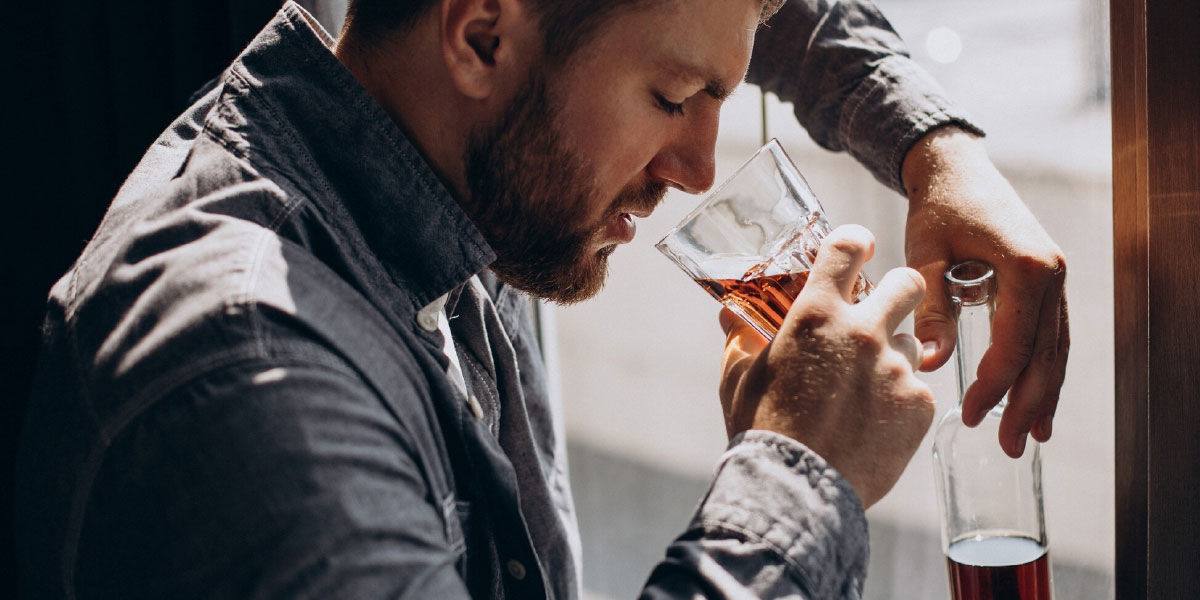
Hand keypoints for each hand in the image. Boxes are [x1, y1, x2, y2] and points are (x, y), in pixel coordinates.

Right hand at [718, 225, 934, 508]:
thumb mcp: (738, 377)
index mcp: (816, 314)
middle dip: (898, 291)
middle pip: (907, 282)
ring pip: (912, 342)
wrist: (795, 488)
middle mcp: (862, 331)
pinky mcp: (919, 405)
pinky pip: (918, 390)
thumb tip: (730, 316)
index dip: (855, 242)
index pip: (848, 245)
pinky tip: (873, 423)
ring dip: (893, 356)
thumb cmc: (760, 430)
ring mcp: (895, 369)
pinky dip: (900, 402)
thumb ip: (740, 339)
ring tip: (865, 389)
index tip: (857, 250)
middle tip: (881, 313)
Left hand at [901, 126, 1068, 458]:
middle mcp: (1052, 274)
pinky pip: (1051, 334)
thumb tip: (928, 364)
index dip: (993, 387)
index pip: (1014, 345)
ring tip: (1031, 436)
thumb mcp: (925, 255)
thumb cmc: (937, 207)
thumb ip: (930, 309)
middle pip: (1045, 355)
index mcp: (1028, 268)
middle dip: (1028, 404)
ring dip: (1044, 394)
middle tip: (1009, 447)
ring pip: (1055, 349)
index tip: (971, 417)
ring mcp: (1055, 278)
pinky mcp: (1047, 281)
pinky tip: (1037, 399)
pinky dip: (1045, 369)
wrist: (956, 167)